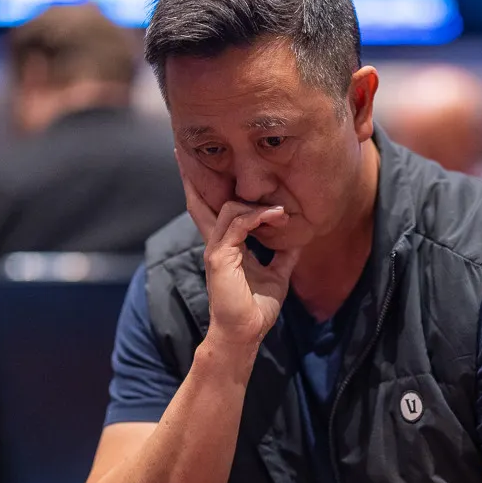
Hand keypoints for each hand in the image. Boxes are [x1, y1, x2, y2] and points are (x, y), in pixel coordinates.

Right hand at [178, 153, 300, 348]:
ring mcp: (216, 249)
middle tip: (185, 149)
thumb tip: (296, 237)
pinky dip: (257, 217)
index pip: (210, 209)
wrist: (246, 333)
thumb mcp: (276, 273)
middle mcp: (216, 243)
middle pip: (200, 200)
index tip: (198, 164)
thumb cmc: (256, 307)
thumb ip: (282, 253)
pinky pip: (237, 224)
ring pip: (227, 207)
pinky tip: (276, 216)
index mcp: (226, 245)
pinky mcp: (219, 257)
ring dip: (256, 203)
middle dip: (194, 175)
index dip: (204, 187)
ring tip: (280, 210)